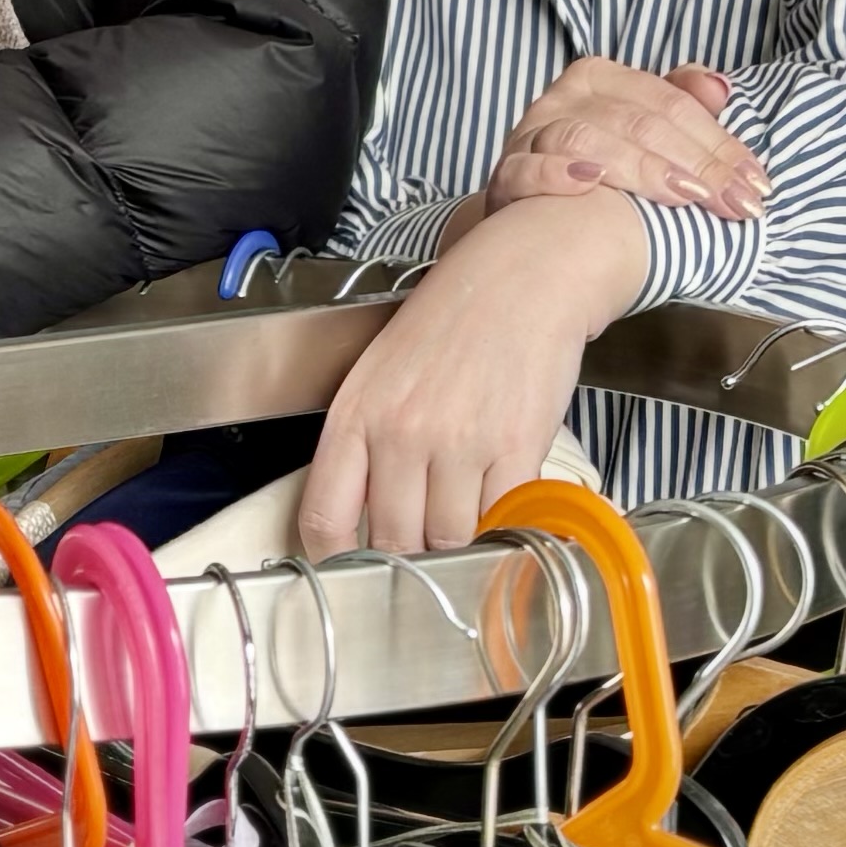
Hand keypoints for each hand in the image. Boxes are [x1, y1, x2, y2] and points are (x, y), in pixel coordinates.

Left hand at [297, 196, 647, 552]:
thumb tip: (360, 521)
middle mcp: (400, 432)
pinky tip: (505, 511)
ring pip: (450, 541)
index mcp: (355, 414)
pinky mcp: (515, 446)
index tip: (354, 570)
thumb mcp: (379, 374)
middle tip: (426, 545)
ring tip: (469, 516)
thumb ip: (364, 445)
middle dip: (410, 558)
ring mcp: (459, 442)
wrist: (521, 277)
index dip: (337, 560)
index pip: (324, 517)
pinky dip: (505, 528)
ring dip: (461, 544)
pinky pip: (504, 520)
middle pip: (394, 543)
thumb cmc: (450, 322)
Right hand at [481, 60, 764, 221]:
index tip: (755, 185)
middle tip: (733, 204)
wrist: (529, 223)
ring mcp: (529, 136)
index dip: (719, 144)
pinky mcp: (504, 177)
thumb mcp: (641, 136)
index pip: (670, 104)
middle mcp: (561, 99)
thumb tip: (720, 87)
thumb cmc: (598, 176)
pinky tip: (591, 185)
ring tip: (682, 197)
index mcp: (599, 79)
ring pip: (587, 139)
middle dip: (695, 165)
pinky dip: (558, 175)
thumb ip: (681, 108)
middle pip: (637, 123)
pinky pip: (528, 170)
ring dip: (640, 169)